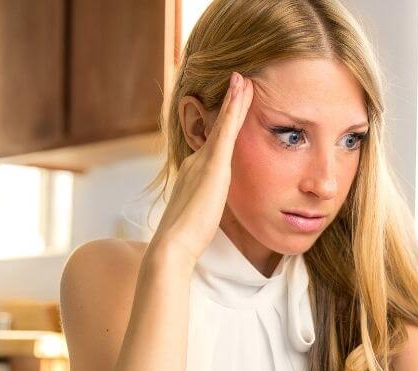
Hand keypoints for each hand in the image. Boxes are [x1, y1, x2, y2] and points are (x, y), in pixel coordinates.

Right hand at [146, 72, 253, 270]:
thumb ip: (207, 204)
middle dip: (229, 105)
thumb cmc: (187, 238)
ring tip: (243, 78)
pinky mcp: (212, 165)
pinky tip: (241, 91)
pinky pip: (226, 130)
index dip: (223, 125)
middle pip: (217, 128)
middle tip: (238, 80)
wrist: (173, 244)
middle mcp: (196, 161)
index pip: (214, 144)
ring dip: (233, 100)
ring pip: (222, 124)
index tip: (232, 110)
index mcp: (194, 174)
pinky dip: (234, 109)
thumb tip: (211, 206)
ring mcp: (203, 161)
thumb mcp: (201, 216)